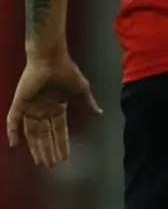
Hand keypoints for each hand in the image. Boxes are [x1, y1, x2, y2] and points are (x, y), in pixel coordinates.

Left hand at [6, 51, 100, 166]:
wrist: (51, 59)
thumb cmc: (67, 71)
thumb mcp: (81, 90)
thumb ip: (88, 104)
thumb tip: (100, 114)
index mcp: (56, 107)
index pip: (59, 130)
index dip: (61, 143)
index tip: (65, 157)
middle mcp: (43, 110)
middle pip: (44, 135)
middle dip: (48, 150)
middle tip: (51, 165)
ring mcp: (30, 107)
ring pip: (31, 133)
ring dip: (35, 147)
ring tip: (40, 161)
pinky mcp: (19, 103)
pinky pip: (13, 121)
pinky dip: (12, 132)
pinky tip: (13, 144)